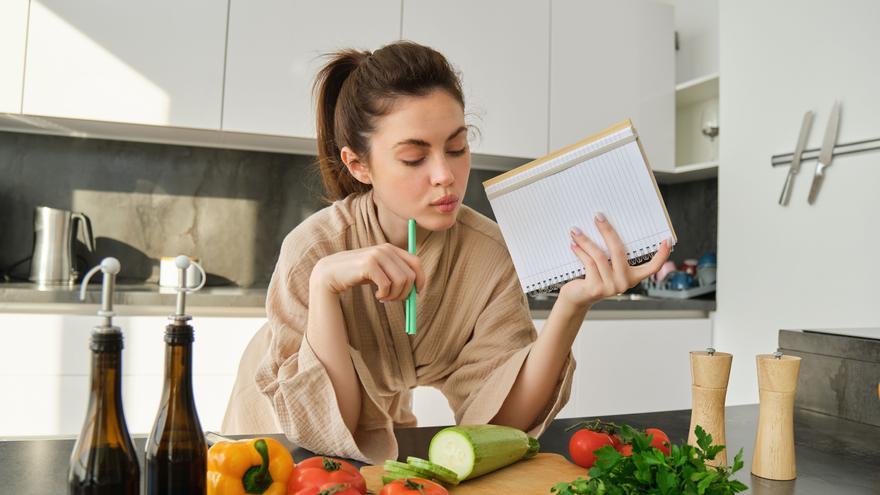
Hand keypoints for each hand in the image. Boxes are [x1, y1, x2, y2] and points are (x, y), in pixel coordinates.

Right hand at [310, 244, 424, 301]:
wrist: (331, 272)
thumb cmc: (358, 274)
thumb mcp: (380, 271)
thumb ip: (396, 275)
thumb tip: (416, 290)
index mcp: (391, 249)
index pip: (416, 262)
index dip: (420, 279)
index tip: (416, 293)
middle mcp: (386, 249)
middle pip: (410, 275)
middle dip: (405, 292)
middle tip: (394, 300)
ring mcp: (377, 255)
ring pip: (401, 281)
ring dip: (394, 295)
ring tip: (384, 298)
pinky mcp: (369, 264)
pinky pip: (387, 285)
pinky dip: (384, 295)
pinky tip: (376, 296)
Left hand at [559, 213, 670, 308]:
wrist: (577, 299)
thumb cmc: (593, 277)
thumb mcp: (607, 266)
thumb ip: (611, 254)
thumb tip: (605, 226)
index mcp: (632, 277)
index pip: (652, 267)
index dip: (662, 255)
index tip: (667, 240)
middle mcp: (624, 283)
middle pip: (619, 251)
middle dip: (607, 231)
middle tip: (598, 217)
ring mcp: (610, 287)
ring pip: (599, 256)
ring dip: (586, 241)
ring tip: (575, 230)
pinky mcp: (596, 288)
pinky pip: (589, 263)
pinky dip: (580, 251)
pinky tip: (573, 244)